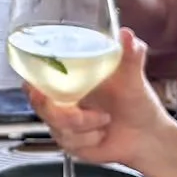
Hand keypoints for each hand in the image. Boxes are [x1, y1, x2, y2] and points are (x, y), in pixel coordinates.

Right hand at [28, 30, 174, 173]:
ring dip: (86, 125)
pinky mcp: (70, 142)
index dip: (30, 83)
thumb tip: (127, 34)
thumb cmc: (136, 102)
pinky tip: (101, 134)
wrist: (146, 135)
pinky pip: (70, 142)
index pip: (37, 78)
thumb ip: (129, 54)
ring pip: (58, 126)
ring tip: (105, 119)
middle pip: (41, 106)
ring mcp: (64, 123)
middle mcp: (62, 100)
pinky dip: (90, 139)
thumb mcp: (132, 76)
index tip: (35, 88)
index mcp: (70, 79)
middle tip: (79, 112)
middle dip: (61, 113)